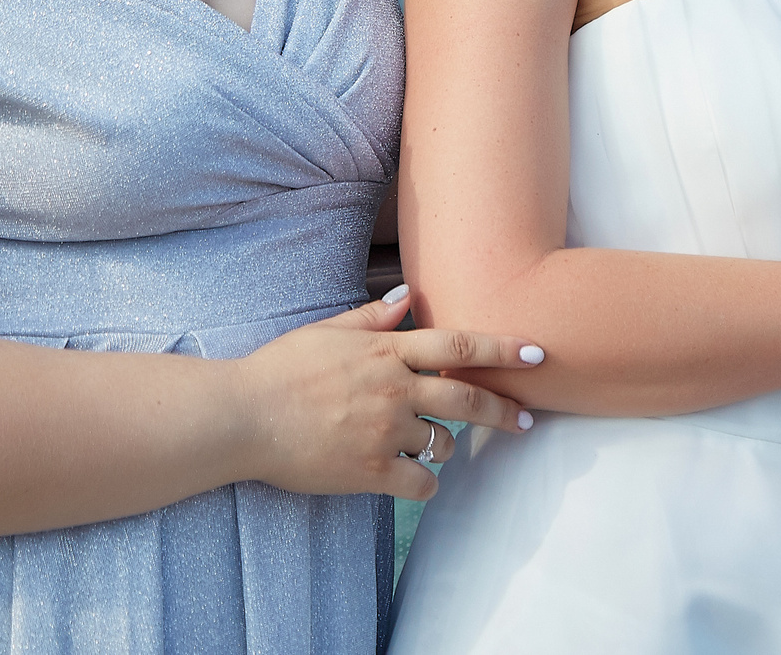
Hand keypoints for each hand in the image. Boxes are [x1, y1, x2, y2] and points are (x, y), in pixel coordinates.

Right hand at [233, 288, 542, 499]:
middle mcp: (394, 388)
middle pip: (466, 397)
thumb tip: (408, 298)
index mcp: (386, 350)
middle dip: (502, 409)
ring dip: (446, 446)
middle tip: (524, 419)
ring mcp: (384, 431)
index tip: (538, 353)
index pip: (459, 345)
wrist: (242, 416)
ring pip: (443, 443)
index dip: (503, 349)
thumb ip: (372, 317)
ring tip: (436, 447)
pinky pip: (421, 483)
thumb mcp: (327, 331)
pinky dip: (425, 483)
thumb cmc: (279, 369)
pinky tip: (415, 479)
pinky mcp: (369, 470)